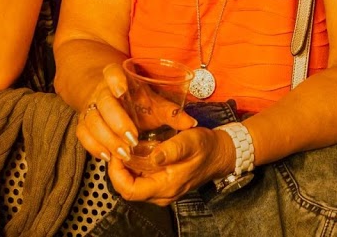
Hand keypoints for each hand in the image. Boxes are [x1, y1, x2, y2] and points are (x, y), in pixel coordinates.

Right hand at [76, 62, 195, 164]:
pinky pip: (83, 134)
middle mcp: (101, 92)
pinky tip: (108, 156)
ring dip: (106, 138)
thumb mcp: (153, 101)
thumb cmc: (136, 98)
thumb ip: (169, 112)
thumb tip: (190, 123)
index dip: (114, 80)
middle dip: (116, 121)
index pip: (111, 72)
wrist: (109, 94)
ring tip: (123, 153)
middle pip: (103, 104)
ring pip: (91, 121)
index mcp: (117, 78)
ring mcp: (90, 107)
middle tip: (132, 138)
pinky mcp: (84, 123)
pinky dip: (93, 146)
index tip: (122, 90)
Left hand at [107, 127, 234, 205]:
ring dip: (124, 168)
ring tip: (124, 147)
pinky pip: (139, 180)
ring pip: (131, 184)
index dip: (116, 173)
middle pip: (127, 188)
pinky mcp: (161, 184)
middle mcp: (161, 193)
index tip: (117, 153)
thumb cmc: (205, 147)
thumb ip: (172, 149)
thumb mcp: (190, 142)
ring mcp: (160, 190)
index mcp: (166, 186)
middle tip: (118, 147)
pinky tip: (134, 152)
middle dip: (117, 169)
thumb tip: (154, 156)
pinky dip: (133, 167)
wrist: (219, 154)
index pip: (129, 191)